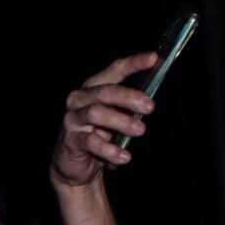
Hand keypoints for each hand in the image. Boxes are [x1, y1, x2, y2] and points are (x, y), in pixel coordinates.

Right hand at [52, 52, 157, 188]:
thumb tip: (150, 102)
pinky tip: (125, 157)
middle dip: (128, 96)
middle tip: (150, 106)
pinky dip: (109, 150)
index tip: (153, 58)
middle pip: (105, 91)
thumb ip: (129, 109)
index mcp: (94, 89)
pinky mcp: (71, 140)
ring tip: (140, 130)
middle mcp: (80, 99)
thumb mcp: (116, 120)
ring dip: (121, 121)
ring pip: (96, 113)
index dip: (133, 63)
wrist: (75, 166)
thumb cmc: (99, 137)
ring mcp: (73, 118)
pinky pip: (91, 142)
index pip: (114, 71)